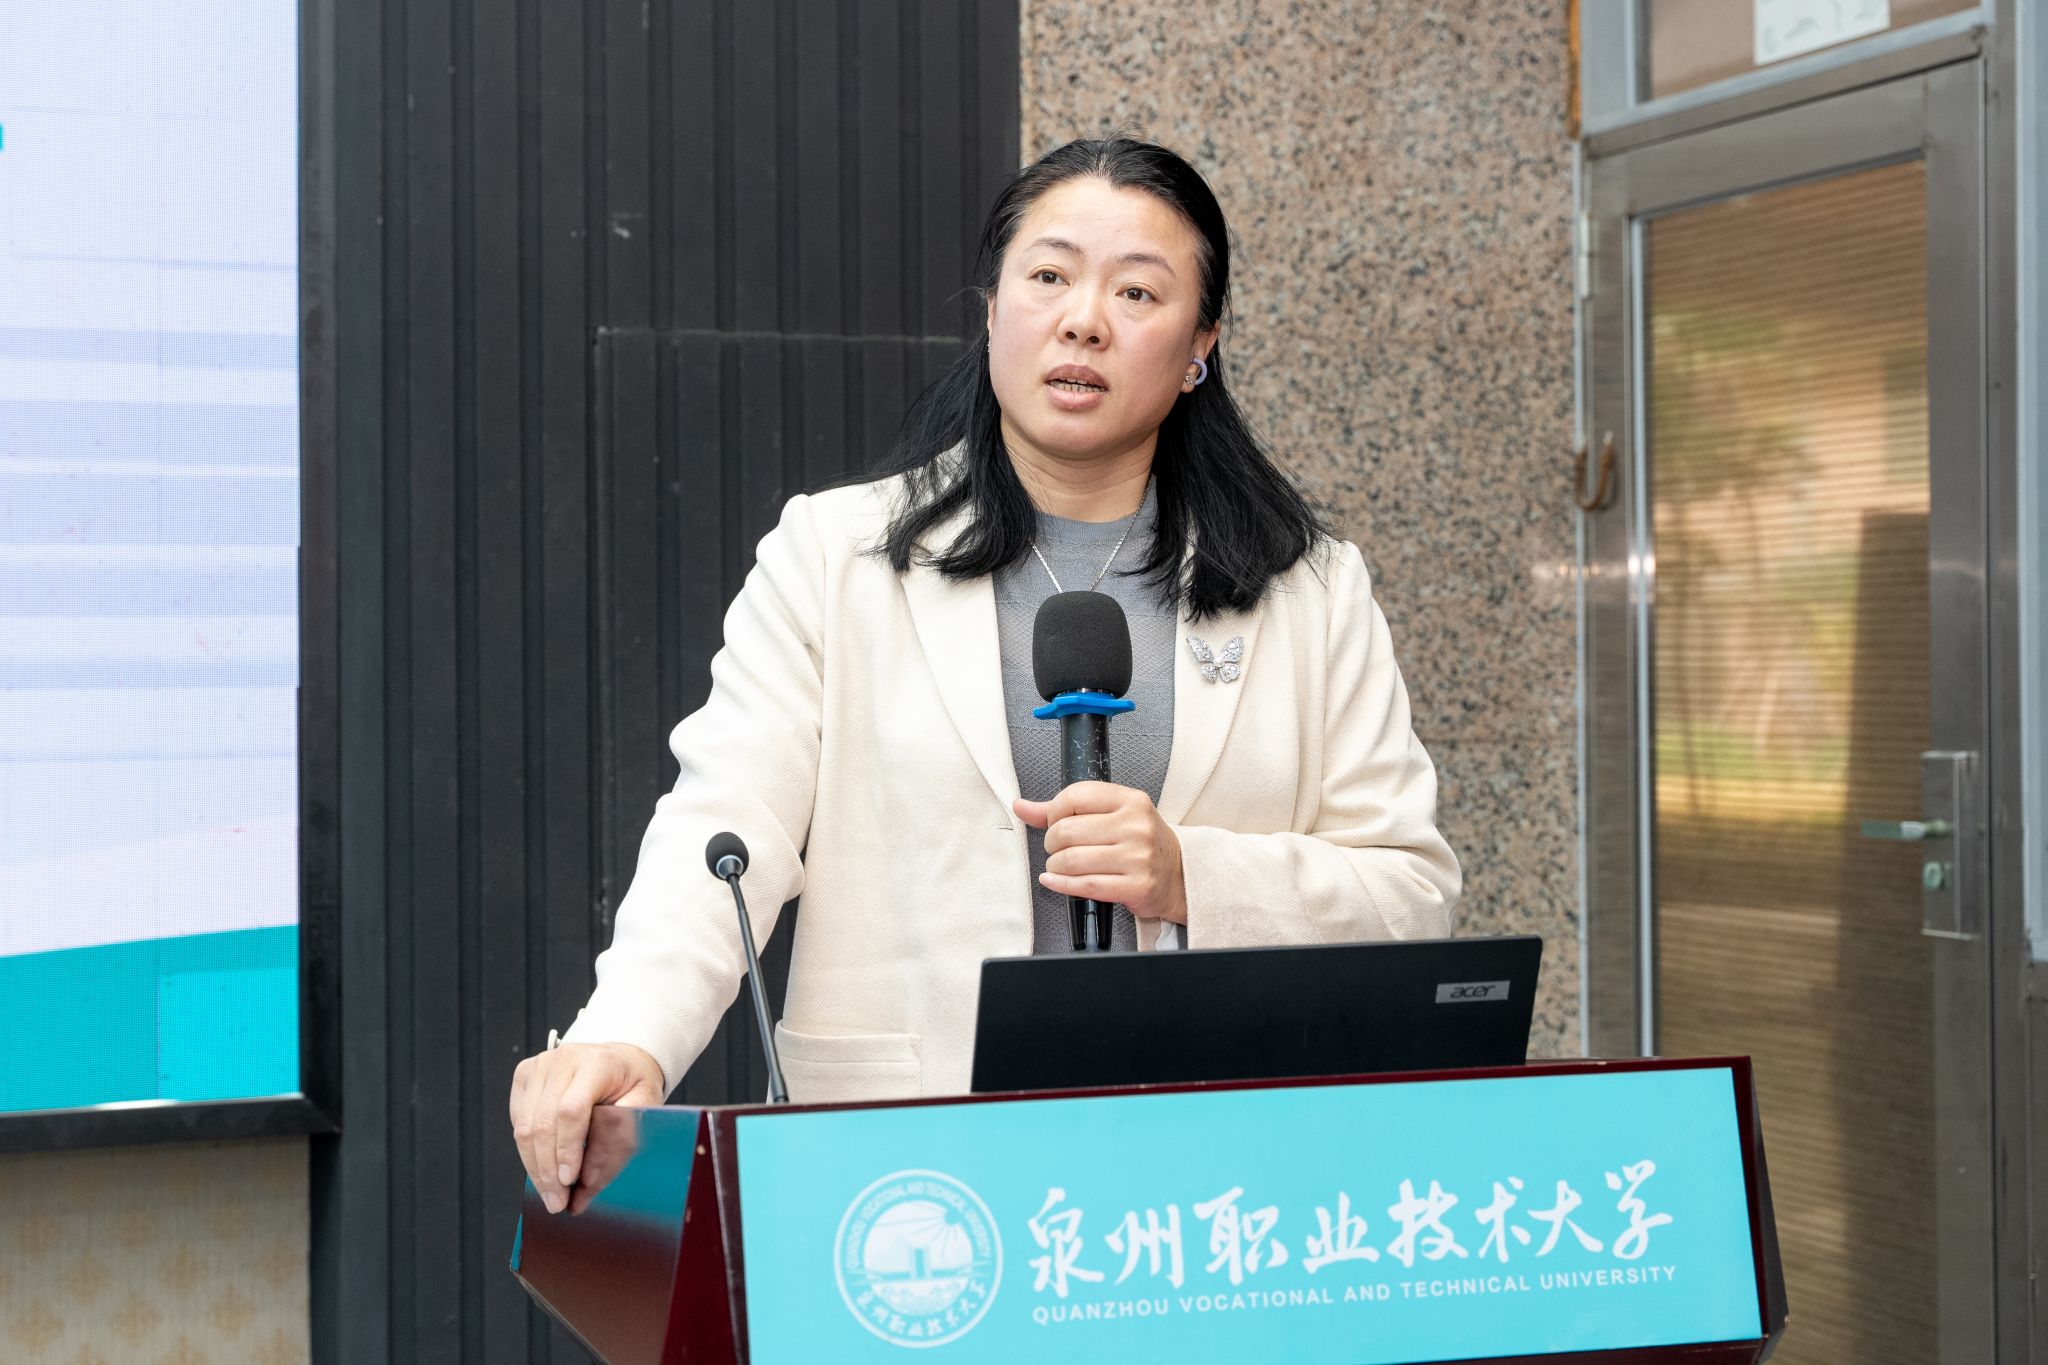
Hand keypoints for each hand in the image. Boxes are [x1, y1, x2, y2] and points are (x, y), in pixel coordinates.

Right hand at [508, 1041, 664, 1213]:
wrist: (619, 1058)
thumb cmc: (632, 1082)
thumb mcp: (643, 1105)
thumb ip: (619, 1140)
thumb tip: (588, 1182)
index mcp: (597, 1064)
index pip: (571, 1110)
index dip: (566, 1149)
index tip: (568, 1180)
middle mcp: (563, 1060)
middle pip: (542, 1123)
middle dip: (547, 1170)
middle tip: (557, 1201)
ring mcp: (540, 1066)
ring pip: (524, 1127)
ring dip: (534, 1167)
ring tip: (549, 1193)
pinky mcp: (524, 1075)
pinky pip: (517, 1121)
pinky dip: (528, 1150)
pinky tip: (543, 1166)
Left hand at [1013, 782, 1186, 924]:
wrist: (1177, 875)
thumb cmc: (1140, 843)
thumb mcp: (1111, 815)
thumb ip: (1064, 809)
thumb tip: (1022, 806)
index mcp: (1130, 800)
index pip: (1075, 796)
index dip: (1054, 811)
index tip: (1056, 822)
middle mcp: (1136, 826)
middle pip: (1068, 830)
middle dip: (1052, 843)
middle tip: (1057, 848)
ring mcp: (1137, 858)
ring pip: (1072, 860)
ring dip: (1055, 865)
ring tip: (1060, 865)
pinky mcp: (1135, 886)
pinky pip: (1085, 886)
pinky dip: (1061, 884)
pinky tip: (1055, 880)